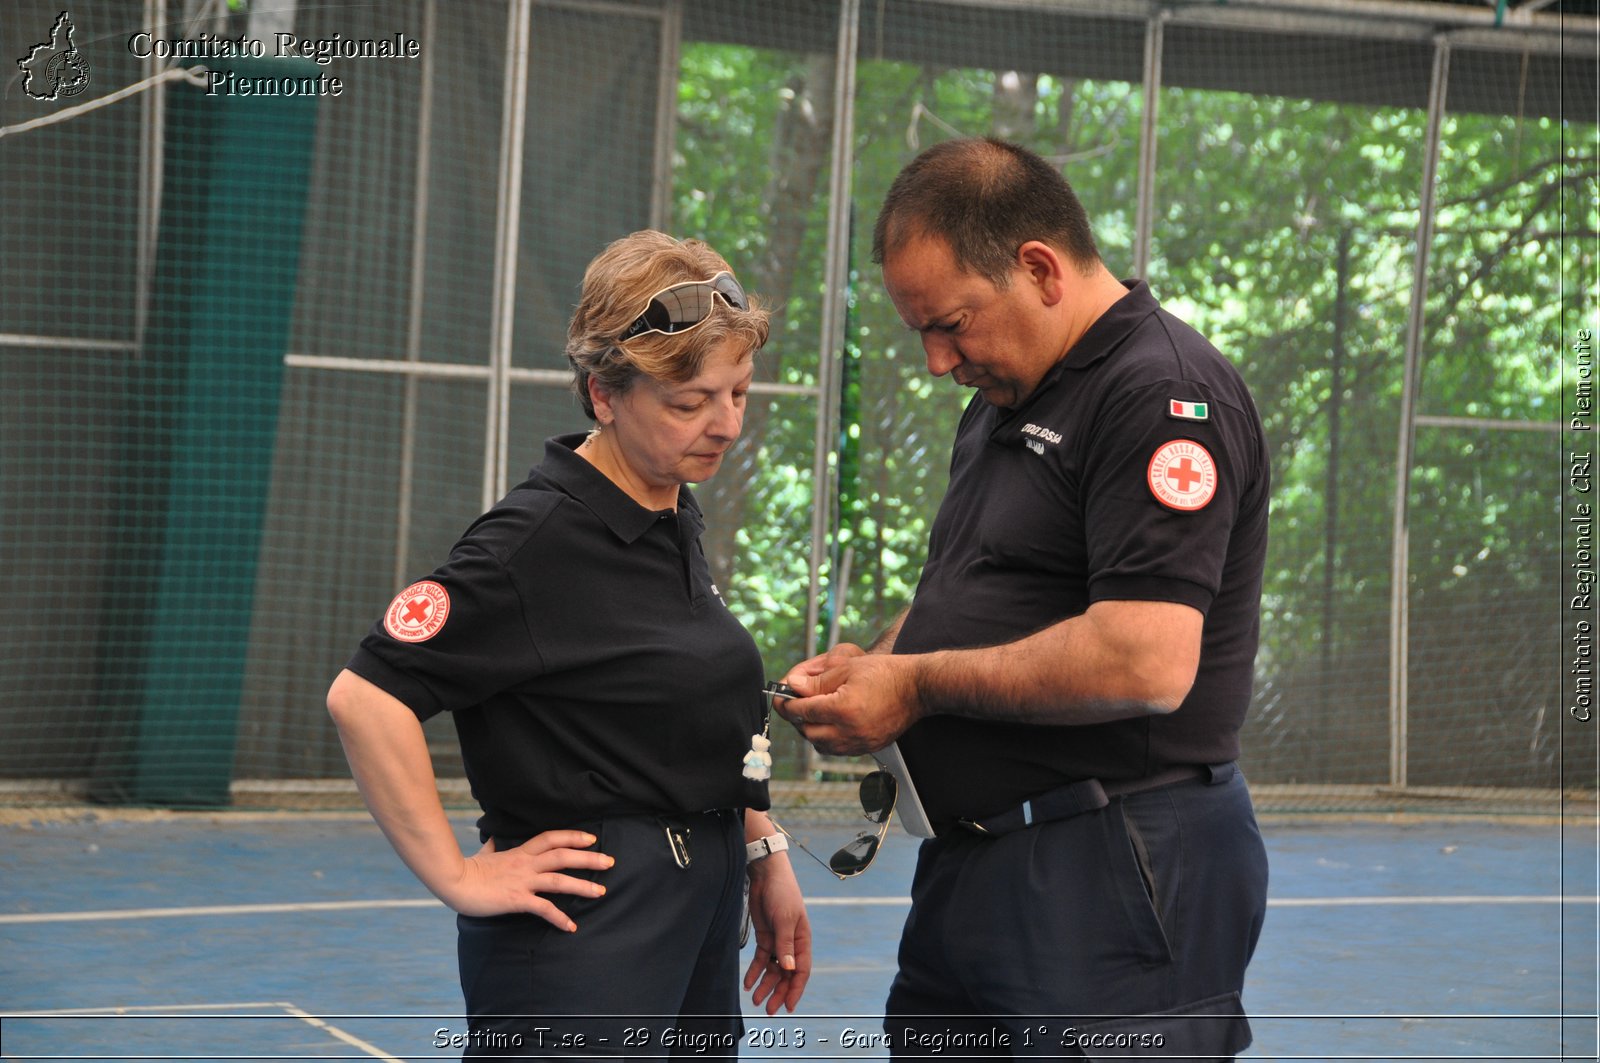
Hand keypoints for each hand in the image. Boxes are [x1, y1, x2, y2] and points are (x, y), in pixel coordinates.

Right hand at [439, 830, 612, 928]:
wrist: (454, 882)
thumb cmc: (468, 869)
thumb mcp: (484, 853)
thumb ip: (494, 846)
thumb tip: (494, 837)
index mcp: (520, 852)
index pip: (551, 838)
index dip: (572, 836)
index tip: (591, 839)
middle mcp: (525, 864)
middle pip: (563, 855)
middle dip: (588, 858)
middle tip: (609, 862)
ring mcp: (522, 881)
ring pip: (559, 880)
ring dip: (582, 885)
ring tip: (600, 892)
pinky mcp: (516, 899)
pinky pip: (543, 908)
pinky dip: (559, 918)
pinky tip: (570, 926)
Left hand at [742, 855, 810, 1013]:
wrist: (766, 874)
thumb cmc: (782, 893)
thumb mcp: (784, 919)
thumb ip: (785, 945)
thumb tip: (789, 968)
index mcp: (802, 941)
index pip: (801, 970)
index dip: (795, 989)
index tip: (788, 1006)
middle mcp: (791, 944)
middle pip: (786, 974)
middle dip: (778, 992)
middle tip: (768, 1009)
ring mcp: (778, 941)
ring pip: (773, 970)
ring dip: (765, 985)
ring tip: (755, 1000)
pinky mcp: (765, 937)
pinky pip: (761, 959)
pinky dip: (755, 971)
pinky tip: (748, 982)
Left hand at [777, 647, 920, 755]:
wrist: (917, 688)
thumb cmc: (885, 673)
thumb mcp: (847, 668)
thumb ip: (817, 681)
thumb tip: (792, 686)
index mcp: (843, 709)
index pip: (802, 711)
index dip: (785, 704)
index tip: (779, 697)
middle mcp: (850, 731)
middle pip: (807, 731)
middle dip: (797, 717)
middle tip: (796, 703)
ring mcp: (859, 743)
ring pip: (820, 744)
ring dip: (811, 730)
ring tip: (814, 712)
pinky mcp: (867, 748)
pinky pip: (837, 750)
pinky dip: (827, 739)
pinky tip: (830, 723)